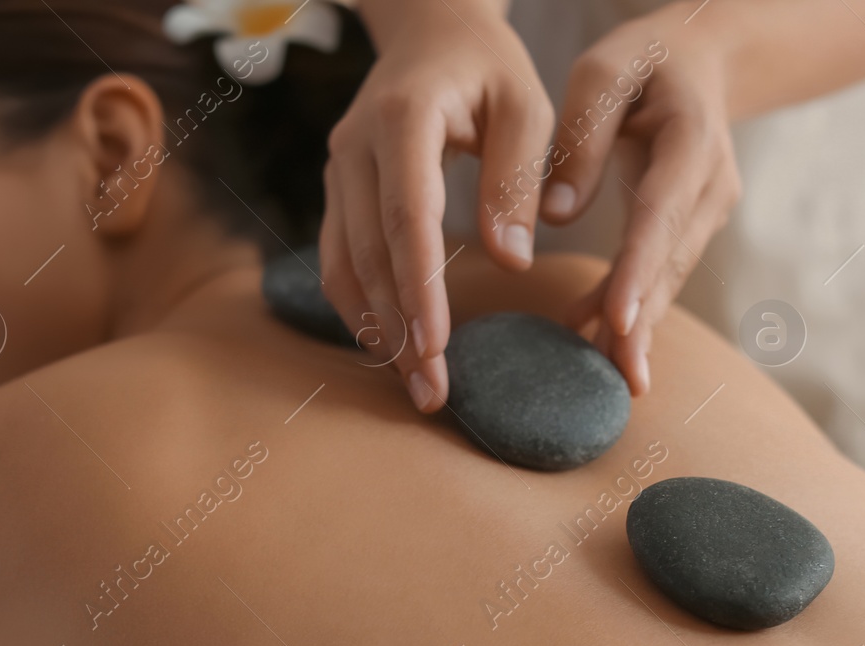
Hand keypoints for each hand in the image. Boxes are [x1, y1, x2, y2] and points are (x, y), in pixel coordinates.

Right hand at [320, 0, 554, 411]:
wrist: (430, 31)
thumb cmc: (489, 68)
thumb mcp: (527, 106)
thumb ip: (517, 180)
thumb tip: (510, 263)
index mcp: (403, 116)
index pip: (406, 214)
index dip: (419, 285)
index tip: (437, 344)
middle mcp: (355, 146)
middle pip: (371, 252)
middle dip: (400, 329)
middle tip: (433, 392)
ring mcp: (339, 171)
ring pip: (344, 264)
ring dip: (377, 331)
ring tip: (417, 386)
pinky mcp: (338, 192)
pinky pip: (338, 259)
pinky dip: (362, 309)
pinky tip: (391, 350)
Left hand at [543, 5, 741, 395]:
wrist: (701, 60)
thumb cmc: (643, 61)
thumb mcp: (603, 72)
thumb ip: (581, 137)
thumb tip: (558, 212)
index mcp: (692, 139)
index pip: (662, 214)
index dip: (640, 270)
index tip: (618, 319)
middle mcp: (711, 184)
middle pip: (671, 261)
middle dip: (644, 320)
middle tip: (620, 378)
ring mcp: (708, 210)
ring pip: (669, 277)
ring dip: (639, 325)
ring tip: (610, 378)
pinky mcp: (693, 227)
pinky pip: (661, 273)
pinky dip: (635, 307)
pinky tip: (600, 340)